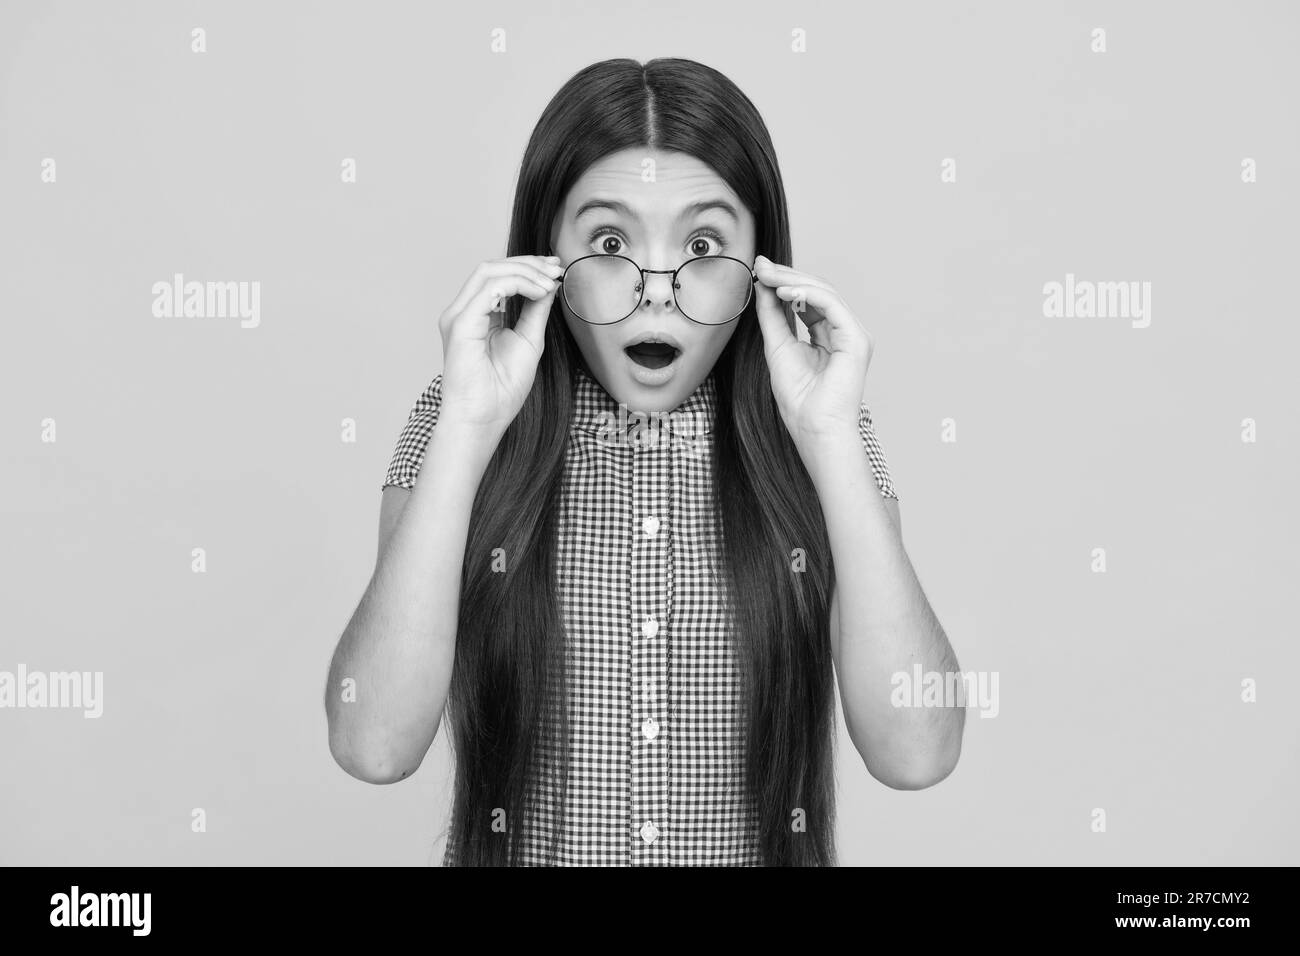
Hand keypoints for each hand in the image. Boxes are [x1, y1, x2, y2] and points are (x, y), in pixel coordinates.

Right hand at [436, 255, 563, 434]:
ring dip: (524, 271)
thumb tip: (549, 284)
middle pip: (492, 267)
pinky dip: (517, 284)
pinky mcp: (460, 323)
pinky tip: (538, 292)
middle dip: (528, 263)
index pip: (498, 277)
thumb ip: (536, 310)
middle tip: (556, 267)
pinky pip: (489, 289)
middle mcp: (464, 311)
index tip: (555, 269)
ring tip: (550, 282)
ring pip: (489, 272)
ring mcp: (458, 316)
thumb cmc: (502, 389)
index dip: (528, 267)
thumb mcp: (529, 340)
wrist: (485, 418)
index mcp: (477, 315)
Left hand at [752, 254, 873, 447]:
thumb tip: (763, 286)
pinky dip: (807, 294)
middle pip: (816, 292)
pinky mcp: (856, 339)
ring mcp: (853, 335)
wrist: (815, 429)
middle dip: (786, 276)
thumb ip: (772, 316)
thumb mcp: (777, 347)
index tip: (759, 270)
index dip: (783, 283)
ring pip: (824, 293)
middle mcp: (842, 333)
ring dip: (793, 281)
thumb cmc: (799, 401)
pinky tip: (784, 291)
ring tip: (767, 276)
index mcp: (827, 337)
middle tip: (760, 265)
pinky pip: (831, 305)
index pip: (806, 301)